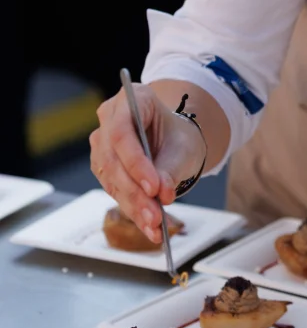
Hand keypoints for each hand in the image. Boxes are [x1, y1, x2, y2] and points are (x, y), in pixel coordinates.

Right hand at [90, 84, 205, 243]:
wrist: (174, 141)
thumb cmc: (178, 136)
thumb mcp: (183, 147)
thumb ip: (171, 168)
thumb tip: (162, 195)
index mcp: (131, 99)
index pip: (122, 133)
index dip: (135, 163)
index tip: (154, 187)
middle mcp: (109, 119)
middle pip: (113, 160)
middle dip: (135, 192)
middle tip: (156, 215)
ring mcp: (102, 144)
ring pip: (111, 179)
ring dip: (133, 206)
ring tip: (155, 226)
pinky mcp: (103, 168)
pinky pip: (115, 192)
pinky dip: (133, 211)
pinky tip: (149, 228)